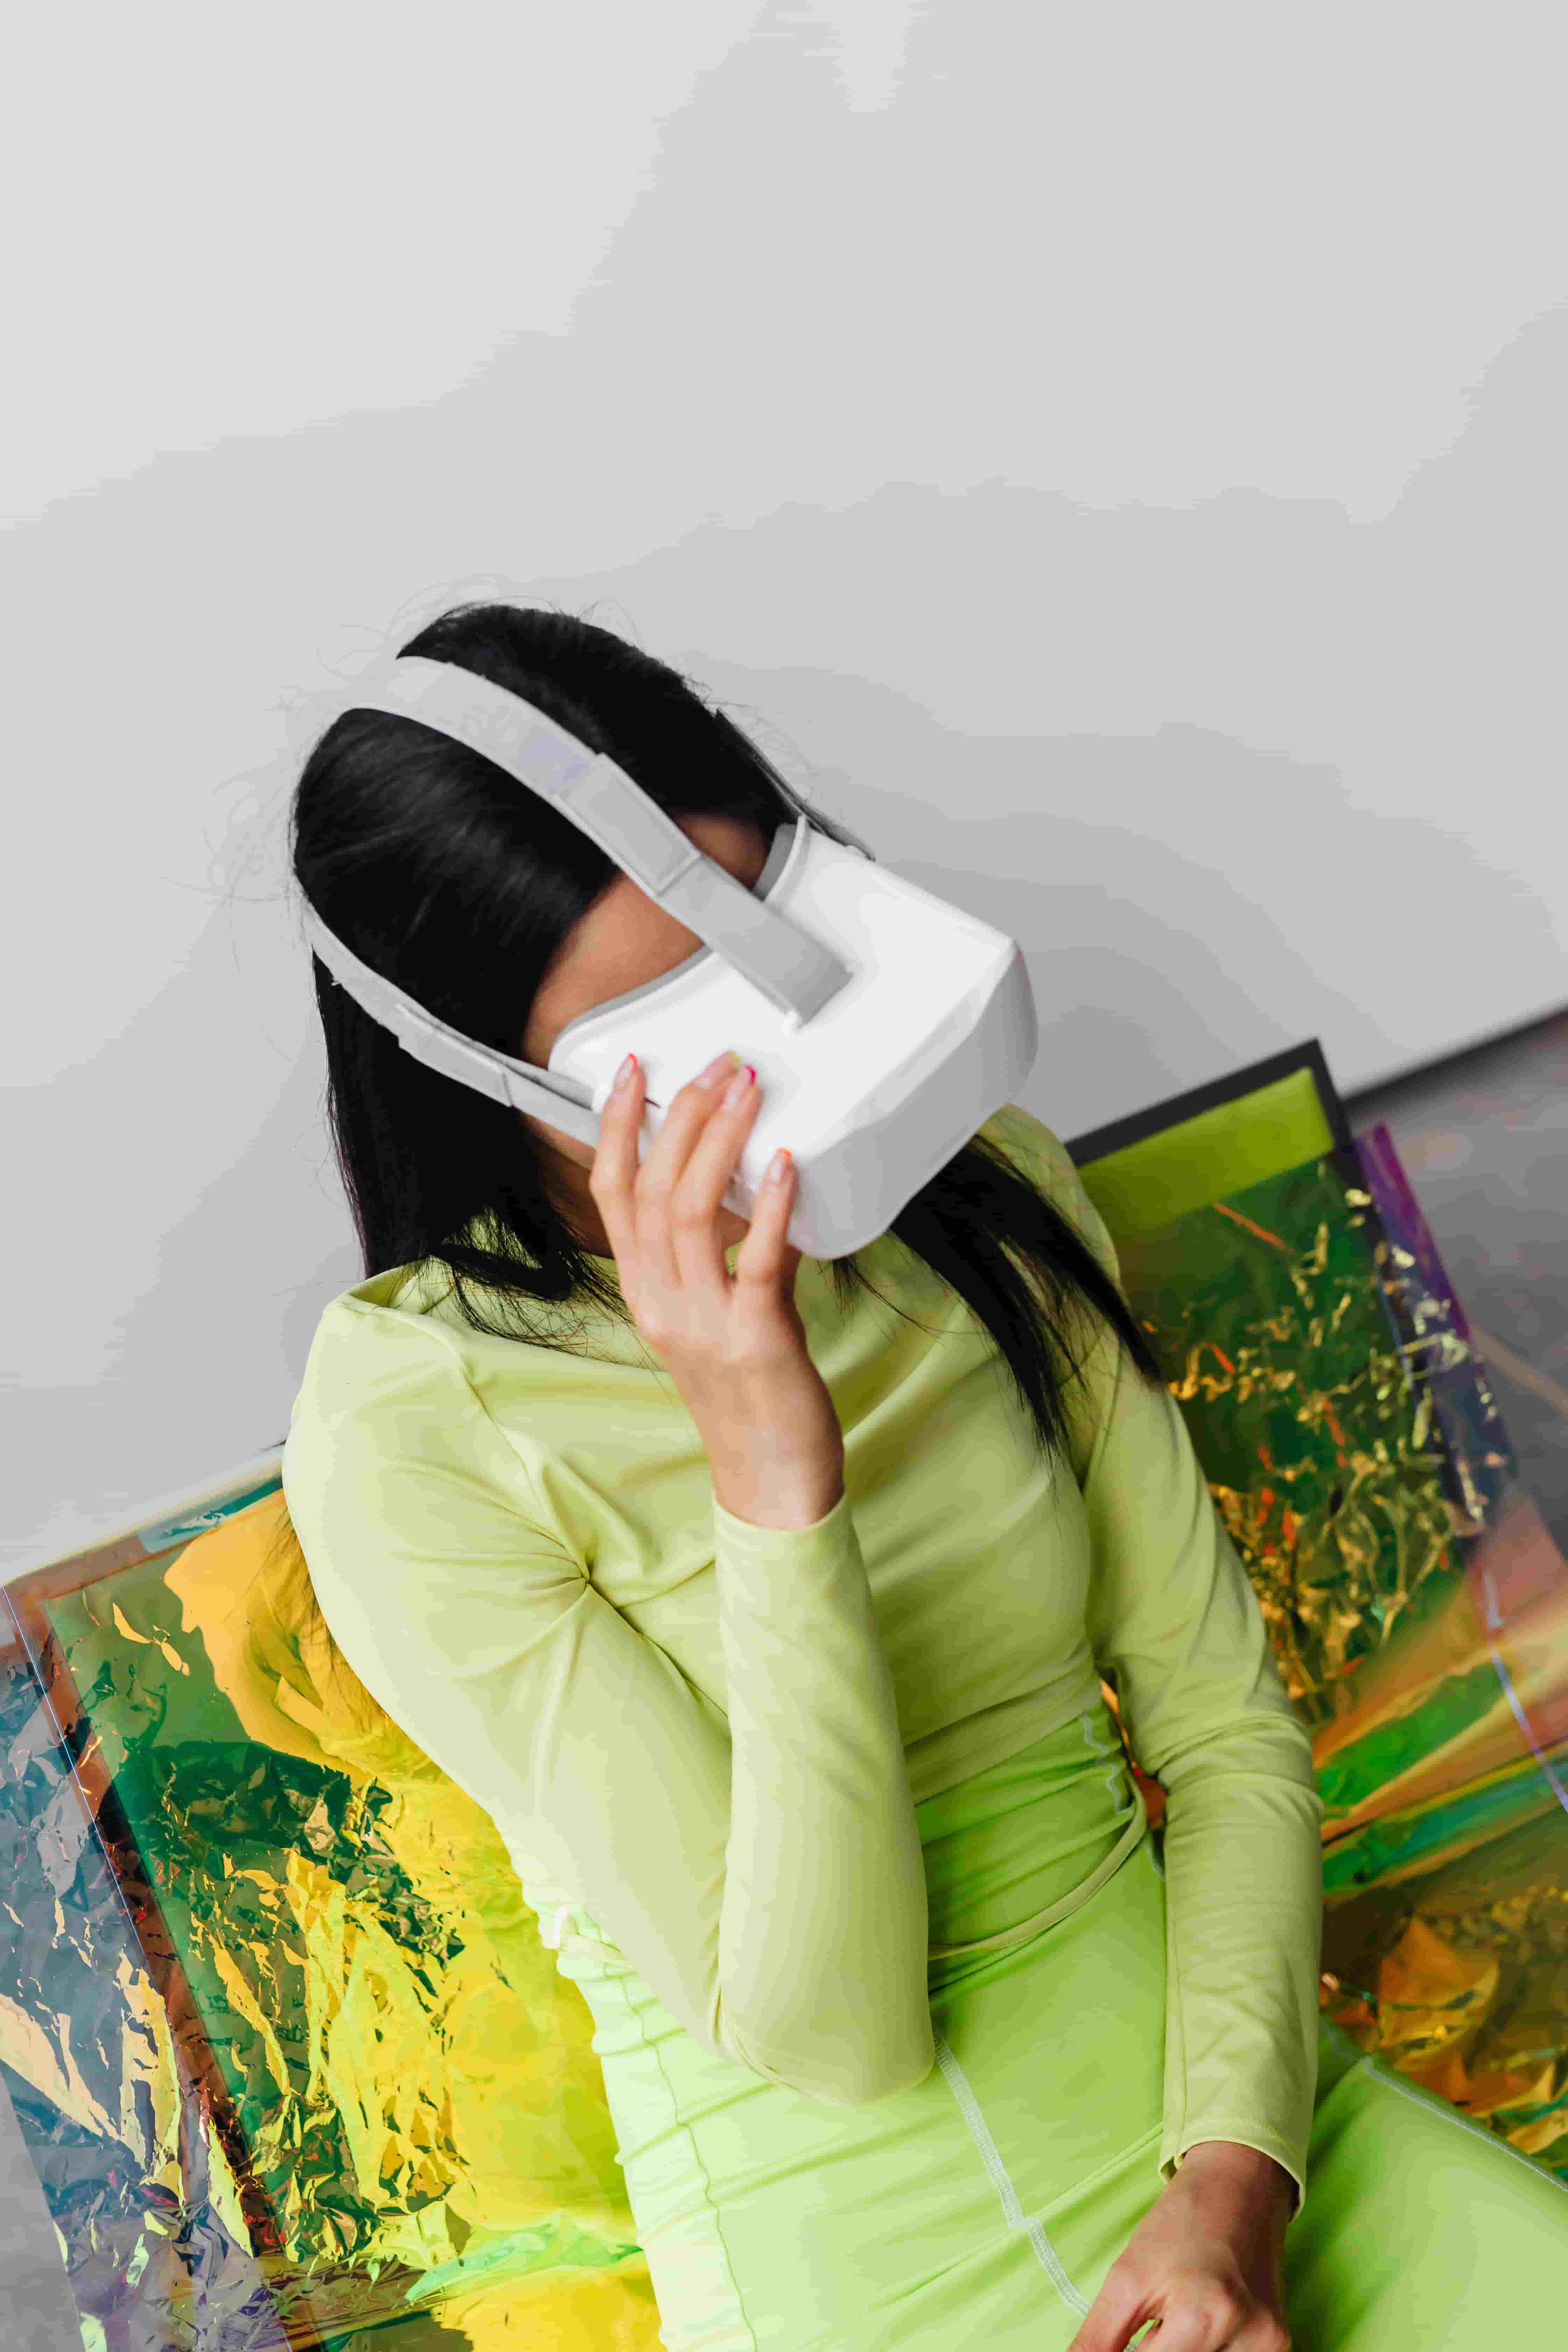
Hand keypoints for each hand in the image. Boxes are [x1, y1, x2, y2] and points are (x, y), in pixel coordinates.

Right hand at [589, 1049, 845, 1528]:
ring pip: (689, 1212)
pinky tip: (787, 1164)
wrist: (769, 1477)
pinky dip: (769, 1205)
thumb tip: (739, 1187)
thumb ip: (709, 1257)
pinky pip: (756, 1261)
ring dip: (721, 1140)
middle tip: (718, 1064)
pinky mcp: (756, 1339)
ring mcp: (703, 1322)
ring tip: (749, 1090)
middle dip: (680, 1114)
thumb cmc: (748, 1394)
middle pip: (650, 1189)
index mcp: (644, 1292)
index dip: (615, 1126)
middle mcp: (661, 1302)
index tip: (634, 1070)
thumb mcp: (707, 1317)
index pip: (611, 1193)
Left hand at [1066, 2142, 1293, 2350]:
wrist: (1239, 2187)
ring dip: (1182, 2351)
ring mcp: (1270, 2345)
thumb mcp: (1127, 2278)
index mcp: (1201, 2318)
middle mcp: (1246, 2339)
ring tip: (1176, 2320)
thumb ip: (1099, 2338)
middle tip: (1154, 2324)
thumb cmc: (1179, 2226)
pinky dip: (1207, 2351)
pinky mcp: (1281, 2344)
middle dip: (1156, 2351)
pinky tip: (1200, 2326)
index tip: (1125, 2339)